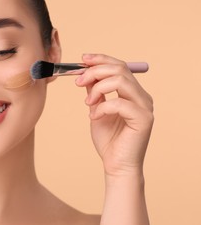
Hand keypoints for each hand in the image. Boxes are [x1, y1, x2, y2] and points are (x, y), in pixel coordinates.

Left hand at [75, 54, 153, 175]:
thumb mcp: (97, 110)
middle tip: (78, 81)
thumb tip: (86, 74)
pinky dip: (102, 107)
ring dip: (98, 87)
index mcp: (132, 93)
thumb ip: (95, 92)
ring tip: (87, 102)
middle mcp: (142, 96)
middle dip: (95, 71)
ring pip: (120, 80)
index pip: (119, 66)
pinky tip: (94, 117)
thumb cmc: (109, 140)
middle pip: (119, 69)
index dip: (101, 59)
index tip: (82, 59)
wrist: (116, 165)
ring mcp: (145, 106)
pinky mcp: (143, 118)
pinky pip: (119, 103)